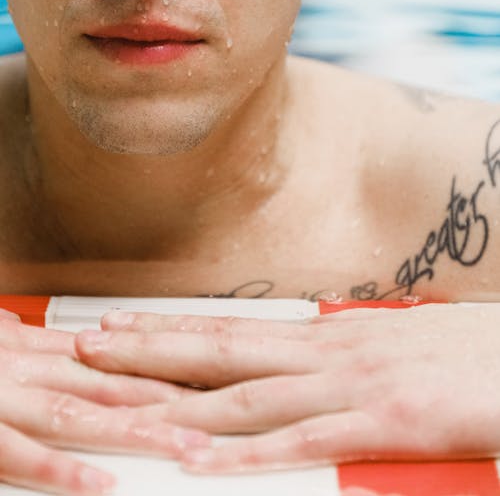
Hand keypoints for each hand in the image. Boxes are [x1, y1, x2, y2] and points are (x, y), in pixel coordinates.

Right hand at [0, 309, 208, 494]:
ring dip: (138, 430)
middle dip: (167, 398)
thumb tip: (53, 333)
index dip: (157, 368)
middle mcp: (24, 365)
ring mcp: (3, 397)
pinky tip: (102, 484)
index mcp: (29, 345)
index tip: (202, 376)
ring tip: (187, 445)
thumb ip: (27, 341)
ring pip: (79, 413)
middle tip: (218, 411)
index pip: (107, 358)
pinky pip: (20, 453)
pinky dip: (61, 469)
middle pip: (108, 382)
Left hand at [75, 303, 499, 473]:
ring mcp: (352, 387)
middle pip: (220, 353)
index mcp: (325, 339)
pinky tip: (202, 463)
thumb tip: (299, 355)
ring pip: (246, 398)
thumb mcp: (388, 346)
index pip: (228, 331)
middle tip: (88, 349)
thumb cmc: (457, 354)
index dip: (168, 330)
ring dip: (178, 405)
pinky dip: (247, 454)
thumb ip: (338, 356)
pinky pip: (304, 442)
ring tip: (117, 407)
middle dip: (149, 353)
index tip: (117, 327)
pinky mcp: (386, 424)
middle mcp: (325, 355)